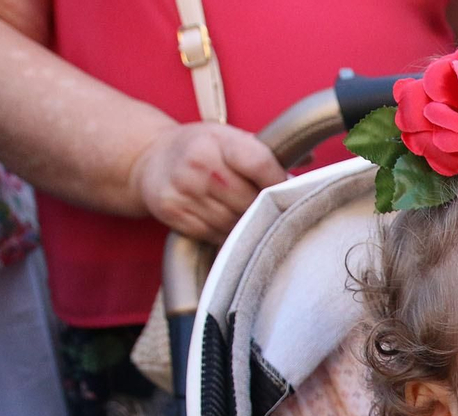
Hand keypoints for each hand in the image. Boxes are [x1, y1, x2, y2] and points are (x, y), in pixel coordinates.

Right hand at [128, 122, 288, 244]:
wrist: (148, 159)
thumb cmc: (200, 148)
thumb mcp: (227, 137)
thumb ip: (265, 150)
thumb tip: (310, 159)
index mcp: (217, 140)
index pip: (259, 164)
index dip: (279, 182)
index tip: (288, 191)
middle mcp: (198, 163)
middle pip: (249, 200)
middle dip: (265, 209)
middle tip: (273, 210)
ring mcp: (184, 189)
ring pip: (234, 223)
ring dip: (248, 226)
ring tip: (250, 219)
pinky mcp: (174, 212)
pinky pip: (215, 235)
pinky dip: (229, 236)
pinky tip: (229, 225)